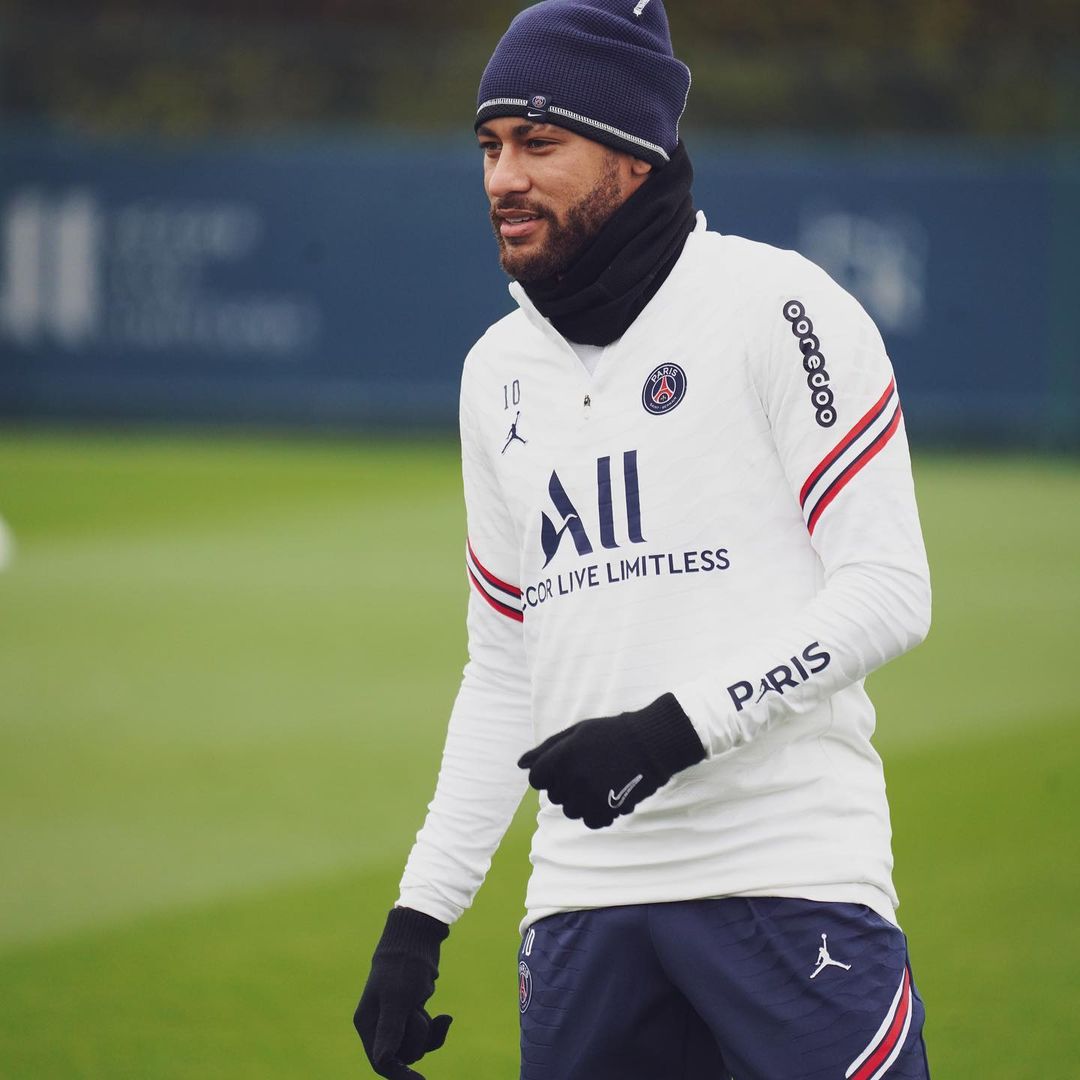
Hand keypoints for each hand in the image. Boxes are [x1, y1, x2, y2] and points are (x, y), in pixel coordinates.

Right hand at [354, 907, 452, 1078]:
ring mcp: (395, 1019)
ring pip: (415, 1045)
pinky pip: (425, 1034)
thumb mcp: (398, 999)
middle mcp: (378, 1024)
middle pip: (401, 1055)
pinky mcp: (411, 1013)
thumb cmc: (404, 966)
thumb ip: (390, 1031)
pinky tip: (444, 1017)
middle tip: (419, 1013)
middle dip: (417, 1039)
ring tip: (426, 1007)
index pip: (381, 1062)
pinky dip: (434, 1027)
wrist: (417, 939)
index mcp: (367, 1023)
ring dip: (427, 1031)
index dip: (400, 1074)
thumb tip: (383, 1062)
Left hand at [517, 693, 705, 828]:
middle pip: (553, 796)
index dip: (547, 774)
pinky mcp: (608, 810)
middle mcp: (573, 778)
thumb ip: (545, 749)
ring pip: (571, 811)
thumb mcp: (576, 733)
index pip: (536, 779)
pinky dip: (597, 812)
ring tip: (598, 783)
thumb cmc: (611, 733)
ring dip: (580, 801)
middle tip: (586, 771)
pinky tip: (607, 795)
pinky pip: (591, 821)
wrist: (651, 743)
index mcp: (562, 756)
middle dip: (565, 786)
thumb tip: (520, 765)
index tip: (562, 768)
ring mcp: (591, 796)